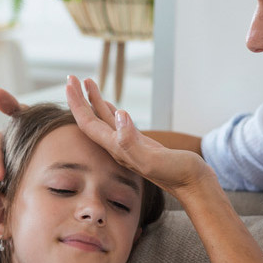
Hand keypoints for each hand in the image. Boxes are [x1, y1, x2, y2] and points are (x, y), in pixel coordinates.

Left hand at [64, 76, 214, 194]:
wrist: (192, 184)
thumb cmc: (176, 173)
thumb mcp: (152, 159)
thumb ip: (132, 141)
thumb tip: (120, 113)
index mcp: (116, 148)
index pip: (88, 123)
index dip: (77, 103)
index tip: (70, 83)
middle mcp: (118, 147)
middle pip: (91, 119)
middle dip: (79, 99)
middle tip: (72, 77)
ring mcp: (128, 145)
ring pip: (105, 119)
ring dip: (93, 101)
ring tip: (87, 82)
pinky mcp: (140, 144)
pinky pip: (118, 124)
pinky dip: (111, 111)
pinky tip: (110, 105)